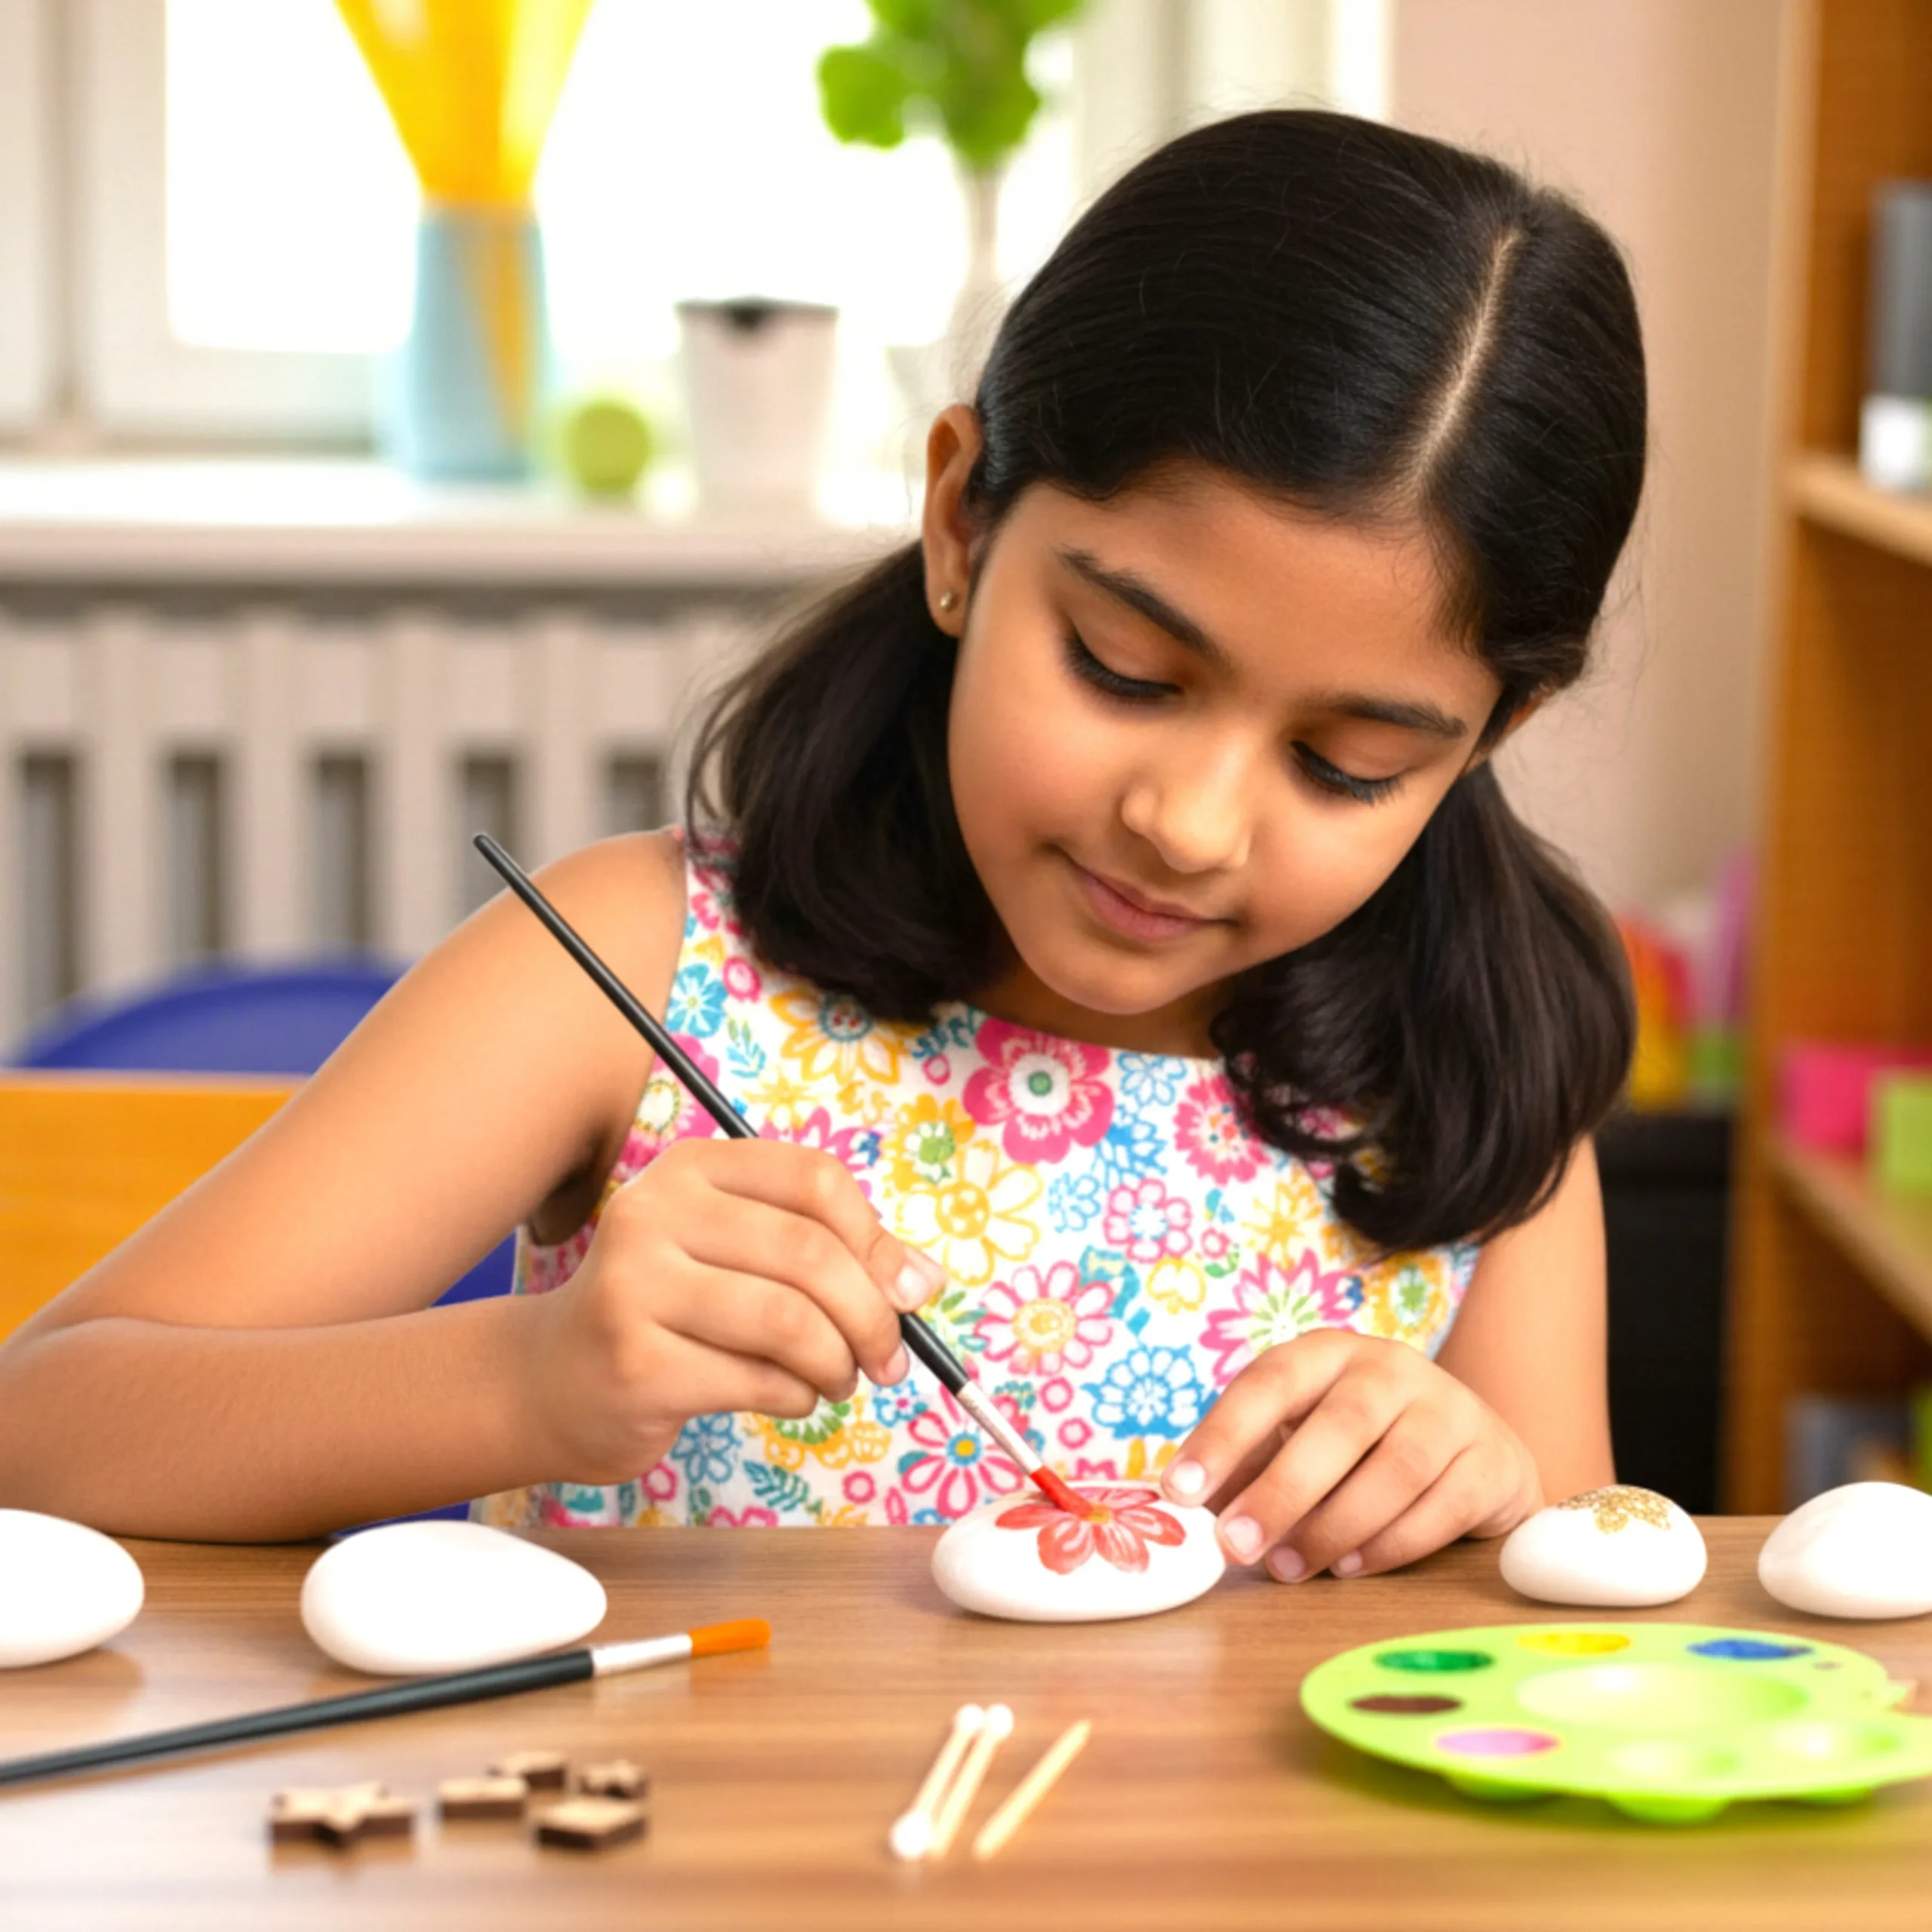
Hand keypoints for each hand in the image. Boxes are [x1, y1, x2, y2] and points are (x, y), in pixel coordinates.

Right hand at [521, 1137, 943, 1483]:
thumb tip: (923, 1282)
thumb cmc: (669, 1311)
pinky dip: (798, 1397)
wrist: (552, 1380)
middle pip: (810, 1254)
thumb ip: (830, 1252)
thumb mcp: (739, 1255)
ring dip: (838, 1363)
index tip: (906, 1292)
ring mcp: (636, 1288)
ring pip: (789, 1322)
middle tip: (889, 1359)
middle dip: (872, 1317)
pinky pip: (758, 1381)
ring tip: (837, 1381)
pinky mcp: (635, 1364)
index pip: (813, 1180)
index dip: (876, 1240)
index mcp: (692, 1168)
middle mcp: (655, 1213)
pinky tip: (790, 1398)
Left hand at [1160, 1330, 1541, 1580]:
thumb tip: (1180, 1509)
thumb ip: (1246, 1466)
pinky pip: (1441, 1507)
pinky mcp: (1491, 1461)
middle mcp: (1392, 1369)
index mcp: (1329, 1354)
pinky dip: (1390, 1544)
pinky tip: (1349, 1568)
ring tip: (1287, 1568)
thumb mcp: (1298, 1438)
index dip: (1223, 1435)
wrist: (1475, 1451)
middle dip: (1282, 1489)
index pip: (1270, 1382)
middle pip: (1339, 1425)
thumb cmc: (1361, 1448)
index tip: (1180, 1489)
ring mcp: (1450, 1410)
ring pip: (1396, 1468)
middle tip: (1236, 1546)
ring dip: (1334, 1526)